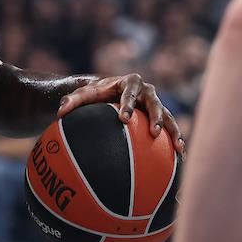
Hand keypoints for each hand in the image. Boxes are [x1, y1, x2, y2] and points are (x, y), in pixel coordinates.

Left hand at [57, 73, 183, 154]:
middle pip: (155, 103)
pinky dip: (175, 142)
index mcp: (129, 82)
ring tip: (179, 148)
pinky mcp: (160, 117)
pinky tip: (181, 158)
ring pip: (168, 117)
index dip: (127, 104)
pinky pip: (171, 129)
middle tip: (154, 133)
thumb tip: (60, 112)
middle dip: (157, 117)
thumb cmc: (94, 93)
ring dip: (174, 131)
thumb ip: (71, 101)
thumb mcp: (82, 94)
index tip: (123, 119)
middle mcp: (147, 92)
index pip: (129, 93)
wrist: (107, 92)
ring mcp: (155, 104)